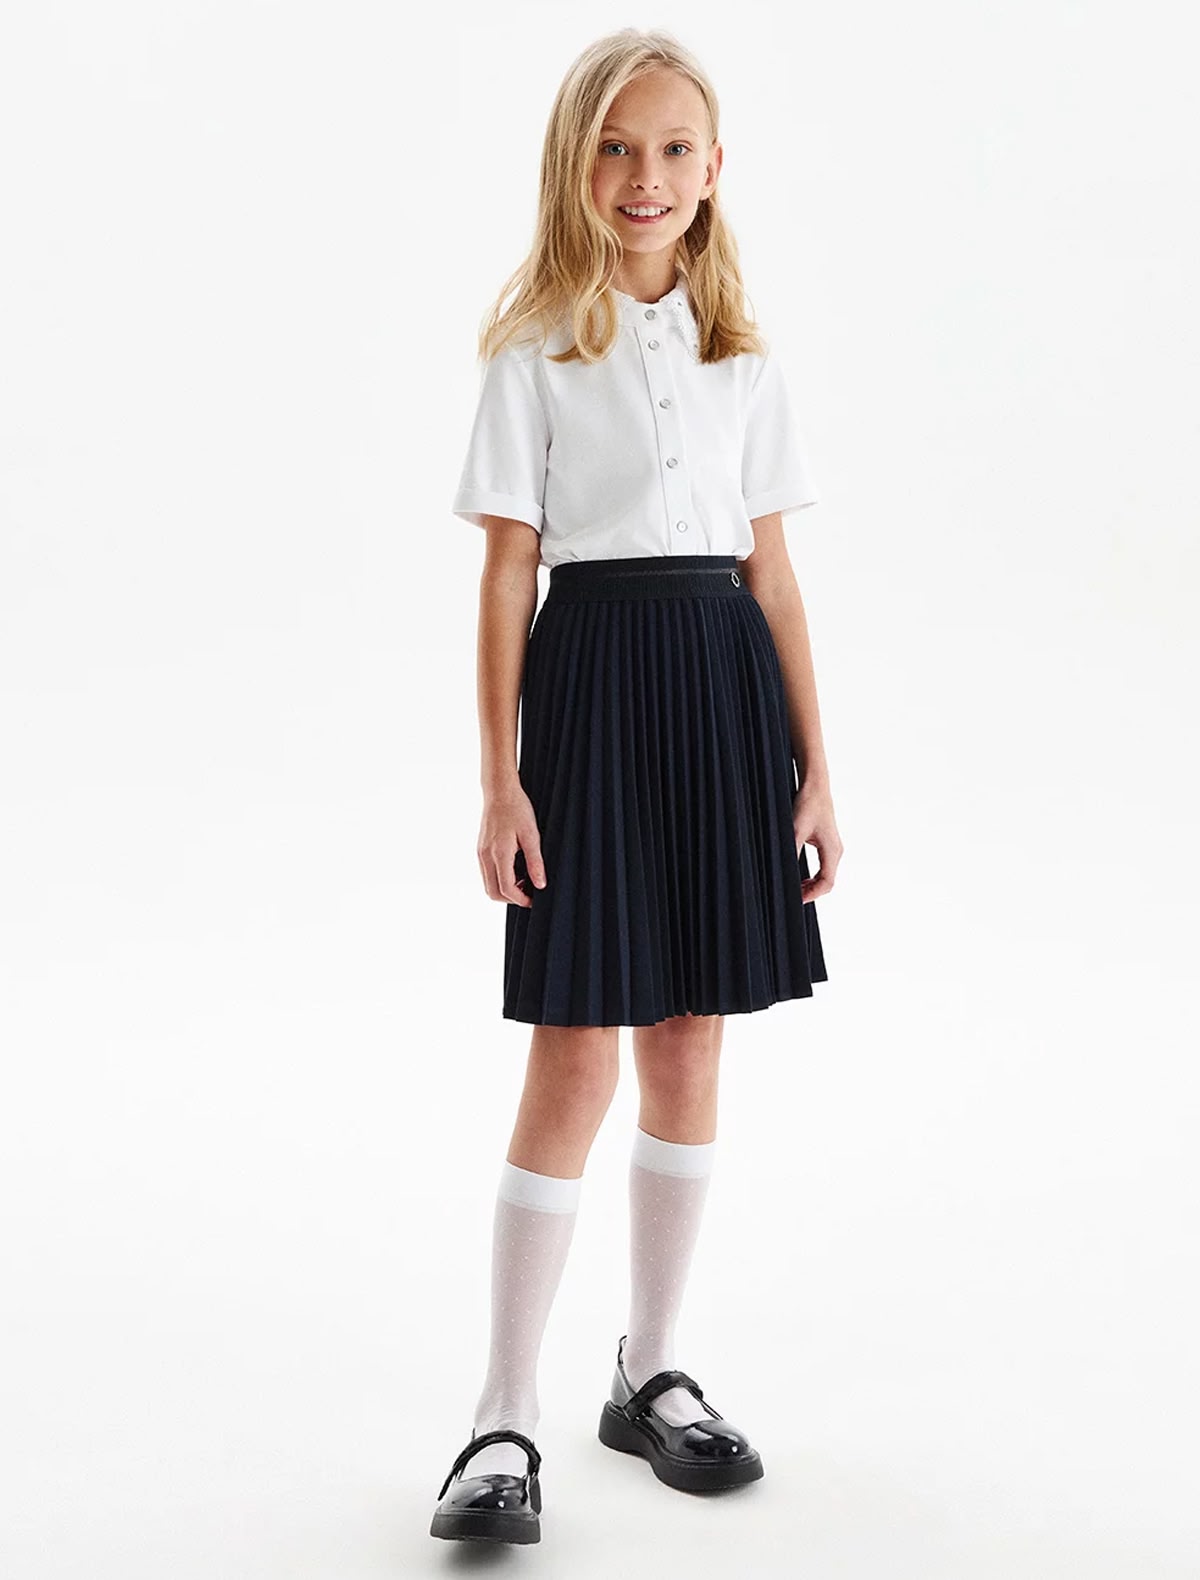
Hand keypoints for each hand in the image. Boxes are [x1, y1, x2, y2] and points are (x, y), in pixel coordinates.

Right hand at [478, 785, 546, 907]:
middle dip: (511, 899)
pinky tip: (514, 870)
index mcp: (499, 853)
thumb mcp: (532, 835)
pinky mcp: (480, 850)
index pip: (506, 889)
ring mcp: (480, 853)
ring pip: (488, 884)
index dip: (521, 899)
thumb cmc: (517, 809)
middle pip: (493, 892)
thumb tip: (540, 885)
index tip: (533, 900)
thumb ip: (535, 862)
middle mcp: (485, 856)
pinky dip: (499, 879)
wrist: (499, 791)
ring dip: (504, 889)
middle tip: (528, 893)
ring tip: (523, 881)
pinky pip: (486, 873)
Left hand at [793, 783, 841, 901]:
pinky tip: (798, 875)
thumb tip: (784, 872)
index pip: (827, 883)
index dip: (811, 895)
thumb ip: (791, 852)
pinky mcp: (827, 842)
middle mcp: (836, 850)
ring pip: (825, 875)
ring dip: (811, 884)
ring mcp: (833, 847)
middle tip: (792, 897)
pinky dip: (812, 875)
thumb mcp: (795, 830)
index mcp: (832, 850)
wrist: (815, 786)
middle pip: (827, 882)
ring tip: (794, 889)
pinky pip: (823, 866)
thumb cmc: (807, 804)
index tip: (795, 900)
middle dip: (810, 892)